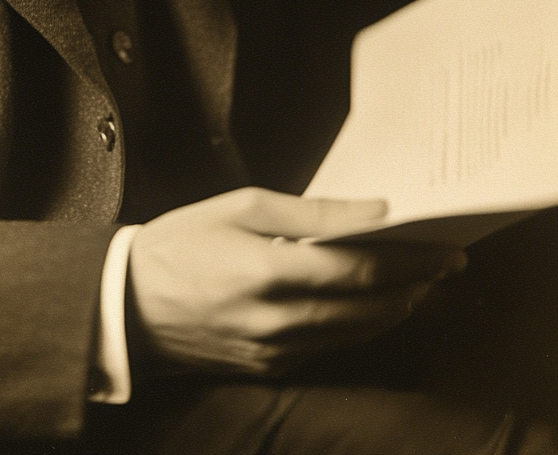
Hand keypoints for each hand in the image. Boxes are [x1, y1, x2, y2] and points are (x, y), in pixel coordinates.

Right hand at [128, 187, 465, 377]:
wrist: (129, 302)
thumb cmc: (182, 243)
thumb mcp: (241, 206)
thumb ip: (311, 212)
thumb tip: (369, 211)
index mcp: (270, 272)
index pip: (361, 270)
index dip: (409, 261)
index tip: (442, 249)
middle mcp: (279, 320)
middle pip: (368, 306)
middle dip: (413, 285)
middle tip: (444, 264)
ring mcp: (275, 350)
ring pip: (355, 332)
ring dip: (393, 308)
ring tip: (418, 283)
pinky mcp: (269, 367)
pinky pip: (330, 347)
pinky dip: (359, 325)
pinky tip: (372, 306)